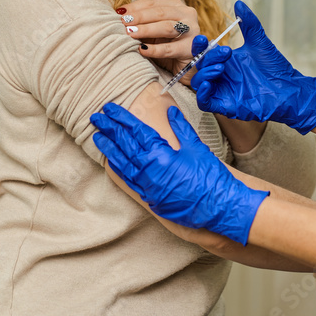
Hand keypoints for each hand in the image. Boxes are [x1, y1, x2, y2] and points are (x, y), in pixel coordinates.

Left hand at [90, 102, 268, 244]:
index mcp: (161, 153)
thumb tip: (170, 111)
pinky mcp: (150, 199)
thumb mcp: (197, 147)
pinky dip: (118, 169)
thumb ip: (181, 127)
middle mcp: (150, 169)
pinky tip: (110, 160)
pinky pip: (129, 181)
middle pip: (124, 144)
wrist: (219, 207)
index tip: (109, 108)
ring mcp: (148, 186)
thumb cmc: (210, 176)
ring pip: (122, 162)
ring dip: (109, 148)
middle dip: (109, 129)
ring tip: (97, 136)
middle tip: (96, 117)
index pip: (136, 131)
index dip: (121, 118)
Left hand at [118, 0, 199, 81]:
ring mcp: (192, 31)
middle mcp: (187, 14)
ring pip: (166, 27)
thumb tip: (120, 16)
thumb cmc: (167, 46)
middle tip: (123, 22)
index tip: (119, 12)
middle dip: (139, 17)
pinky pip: (170, 48)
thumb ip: (141, 23)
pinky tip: (142, 50)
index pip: (153, 3)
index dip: (135, 7)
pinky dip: (154, 49)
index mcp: (176, 6)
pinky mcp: (191, 49)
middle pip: (160, 12)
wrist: (186, 68)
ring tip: (130, 33)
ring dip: (146, 30)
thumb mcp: (153, 32)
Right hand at [189, 0, 315, 134]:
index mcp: (225, 61)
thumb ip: (249, 23)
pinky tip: (209, 84)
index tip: (203, 37)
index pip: (204, 52)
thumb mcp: (259, 42)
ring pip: (198, 83)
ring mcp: (221, 91)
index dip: (199, 46)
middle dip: (207, 58)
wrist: (290, 89)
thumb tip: (239, 3)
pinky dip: (202, 93)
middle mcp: (220, 76)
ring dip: (204, 73)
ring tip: (221, 68)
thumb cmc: (276, 68)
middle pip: (199, 66)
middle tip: (226, 53)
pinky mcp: (225, 106)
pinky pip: (204, 102)